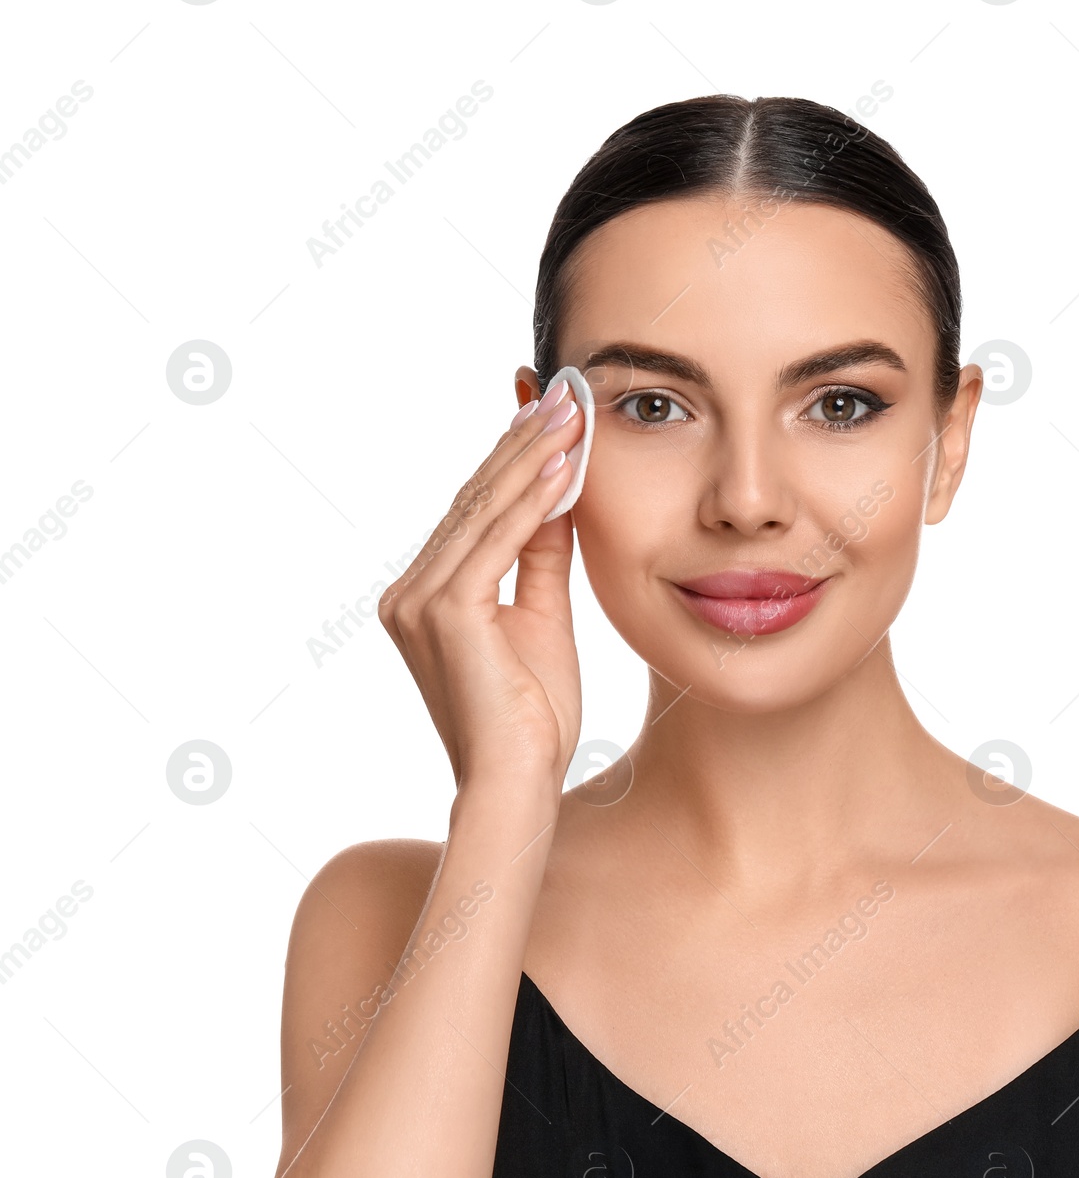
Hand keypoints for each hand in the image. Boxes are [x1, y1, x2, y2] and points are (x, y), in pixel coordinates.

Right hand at [378, 385, 586, 801]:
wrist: (518, 781)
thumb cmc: (532, 716)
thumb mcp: (542, 617)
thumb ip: (540, 557)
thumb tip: (558, 495)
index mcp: (425, 595)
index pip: (474, 512)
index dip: (511, 459)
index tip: (548, 414)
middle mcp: (409, 592)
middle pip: (473, 500)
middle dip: (522, 444)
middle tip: (563, 396)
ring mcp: (419, 601)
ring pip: (483, 511)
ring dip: (532, 459)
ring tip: (571, 415)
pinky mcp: (444, 612)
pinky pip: (496, 541)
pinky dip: (532, 502)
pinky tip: (564, 467)